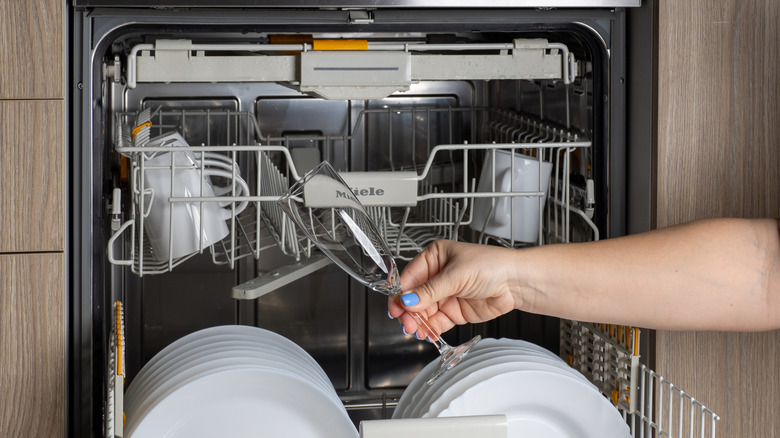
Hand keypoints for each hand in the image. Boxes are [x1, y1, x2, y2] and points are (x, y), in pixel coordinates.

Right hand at [388, 239, 523, 338]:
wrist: (515, 282)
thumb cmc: (492, 265)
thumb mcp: (456, 275)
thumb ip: (431, 291)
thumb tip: (408, 300)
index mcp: (435, 258)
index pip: (410, 277)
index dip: (401, 293)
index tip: (396, 307)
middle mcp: (437, 276)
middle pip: (414, 297)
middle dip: (409, 311)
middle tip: (406, 322)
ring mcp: (445, 295)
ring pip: (423, 312)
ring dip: (418, 322)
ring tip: (417, 330)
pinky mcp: (454, 311)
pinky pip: (437, 322)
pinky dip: (430, 329)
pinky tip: (427, 333)